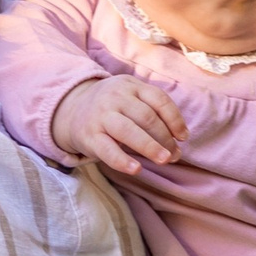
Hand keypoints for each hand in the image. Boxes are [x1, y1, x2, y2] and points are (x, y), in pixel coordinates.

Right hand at [51, 74, 187, 173]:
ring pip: (129, 131)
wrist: (72, 109)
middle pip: (146, 117)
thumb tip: (179, 140)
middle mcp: (116, 97)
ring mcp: (101, 116)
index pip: (159, 100)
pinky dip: (122, 161)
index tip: (183, 137)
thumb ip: (153, 111)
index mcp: (131, 86)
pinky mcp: (89, 136)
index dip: (175, 120)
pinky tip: (136, 169)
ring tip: (164, 160)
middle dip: (165, 138)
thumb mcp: (131, 98)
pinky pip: (107, 150)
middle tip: (174, 155)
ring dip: (150, 147)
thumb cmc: (114, 107)